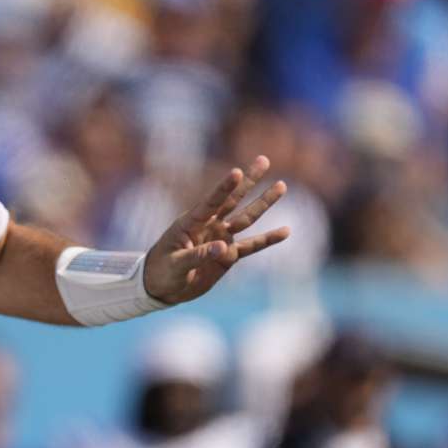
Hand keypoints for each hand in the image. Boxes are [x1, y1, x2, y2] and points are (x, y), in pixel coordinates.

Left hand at [143, 156, 289, 304]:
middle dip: (248, 181)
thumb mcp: (175, 264)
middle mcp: (208, 225)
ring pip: (246, 218)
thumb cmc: (161, 271)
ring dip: (264, 203)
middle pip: (232, 200)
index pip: (211, 201)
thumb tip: (224, 247)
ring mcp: (220, 238)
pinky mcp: (229, 255)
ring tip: (282, 185)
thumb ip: (199, 255)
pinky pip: (252, 246)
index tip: (237, 171)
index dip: (224, 187)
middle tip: (263, 160)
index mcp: (190, 222)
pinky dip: (268, 239)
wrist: (162, 287)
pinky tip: (286, 231)